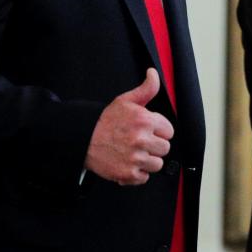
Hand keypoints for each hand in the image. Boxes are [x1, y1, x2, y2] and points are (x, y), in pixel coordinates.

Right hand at [85, 68, 172, 184]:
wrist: (83, 139)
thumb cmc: (105, 121)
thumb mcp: (126, 100)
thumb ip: (146, 89)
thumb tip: (153, 74)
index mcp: (144, 120)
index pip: (169, 131)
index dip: (158, 131)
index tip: (148, 131)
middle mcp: (141, 139)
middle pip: (164, 148)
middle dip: (154, 146)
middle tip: (139, 142)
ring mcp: (135, 158)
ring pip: (157, 164)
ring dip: (147, 160)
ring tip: (133, 152)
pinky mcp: (128, 173)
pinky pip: (144, 177)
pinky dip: (137, 173)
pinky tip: (128, 162)